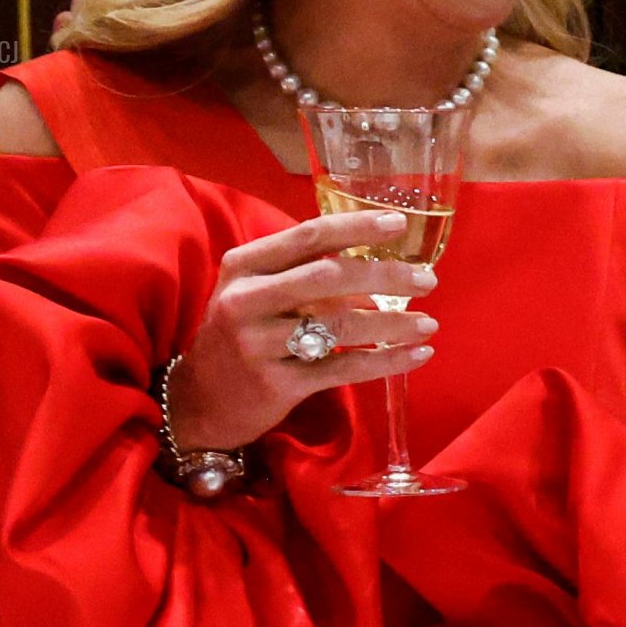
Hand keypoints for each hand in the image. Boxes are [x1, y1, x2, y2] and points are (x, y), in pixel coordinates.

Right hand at [170, 209, 438, 449]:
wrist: (197, 402)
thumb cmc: (237, 336)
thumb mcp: (253, 293)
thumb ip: (301, 273)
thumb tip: (375, 268)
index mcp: (244, 266)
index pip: (308, 236)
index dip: (357, 227)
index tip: (398, 224)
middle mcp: (247, 301)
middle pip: (329, 277)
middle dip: (386, 275)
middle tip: (427, 281)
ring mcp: (260, 344)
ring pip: (341, 325)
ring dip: (393, 322)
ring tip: (428, 323)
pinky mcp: (278, 385)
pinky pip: (343, 368)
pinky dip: (385, 361)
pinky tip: (415, 355)